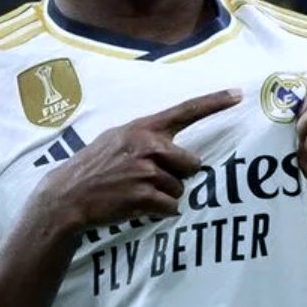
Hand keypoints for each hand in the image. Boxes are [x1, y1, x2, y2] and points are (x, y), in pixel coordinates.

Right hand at [40, 89, 241, 230]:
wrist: (68, 195)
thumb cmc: (94, 166)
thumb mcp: (116, 139)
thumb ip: (145, 137)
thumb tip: (172, 146)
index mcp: (143, 127)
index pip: (185, 111)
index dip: (214, 103)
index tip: (238, 94)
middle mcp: (148, 145)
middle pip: (192, 163)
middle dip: (179, 175)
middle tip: (152, 179)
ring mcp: (146, 170)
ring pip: (180, 188)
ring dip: (165, 196)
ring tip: (137, 192)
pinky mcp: (144, 194)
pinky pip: (170, 206)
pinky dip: (159, 211)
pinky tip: (138, 206)